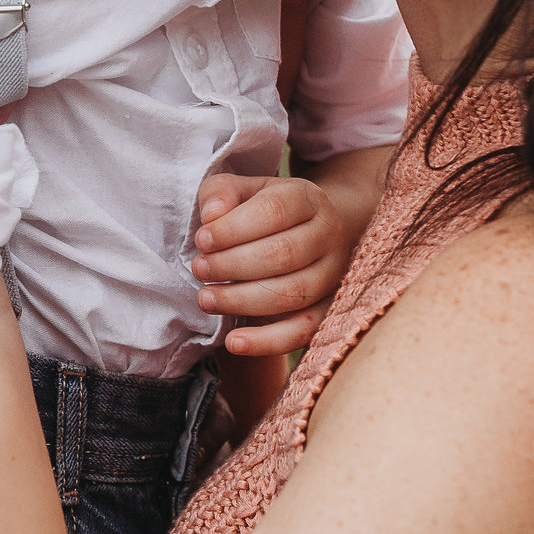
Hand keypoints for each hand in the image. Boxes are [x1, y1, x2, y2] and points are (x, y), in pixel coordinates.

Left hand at [190, 174, 352, 355]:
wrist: (312, 230)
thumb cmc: (265, 211)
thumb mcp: (244, 191)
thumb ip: (222, 192)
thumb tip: (211, 215)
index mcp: (306, 198)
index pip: (272, 211)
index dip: (232, 229)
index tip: (202, 241)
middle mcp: (328, 235)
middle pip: (283, 254)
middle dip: (232, 265)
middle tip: (199, 269)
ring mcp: (334, 274)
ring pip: (293, 293)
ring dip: (242, 301)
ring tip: (206, 299)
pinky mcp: (329, 308)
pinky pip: (304, 331)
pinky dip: (269, 341)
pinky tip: (235, 343)